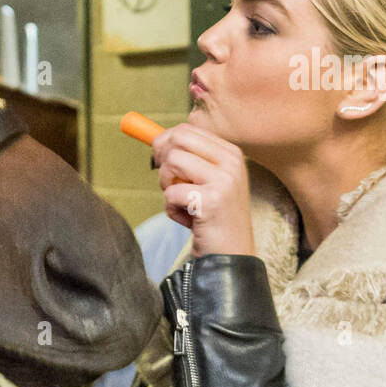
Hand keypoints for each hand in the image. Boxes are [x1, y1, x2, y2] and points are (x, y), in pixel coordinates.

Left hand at [151, 123, 255, 256]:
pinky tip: (189, 220)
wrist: (231, 256)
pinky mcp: (211, 201)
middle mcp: (231, 162)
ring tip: (181, 203)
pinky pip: (171, 193)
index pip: (187, 129)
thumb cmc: (212, 218)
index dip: (165, 144)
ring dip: (166, 185)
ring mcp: (224, 181)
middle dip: (162, 159)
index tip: (162, 162)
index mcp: (231, 153)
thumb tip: (154, 138)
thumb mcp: (206, 182)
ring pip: (172, 162)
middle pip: (178, 138)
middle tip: (169, 182)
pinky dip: (171, 209)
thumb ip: (187, 159)